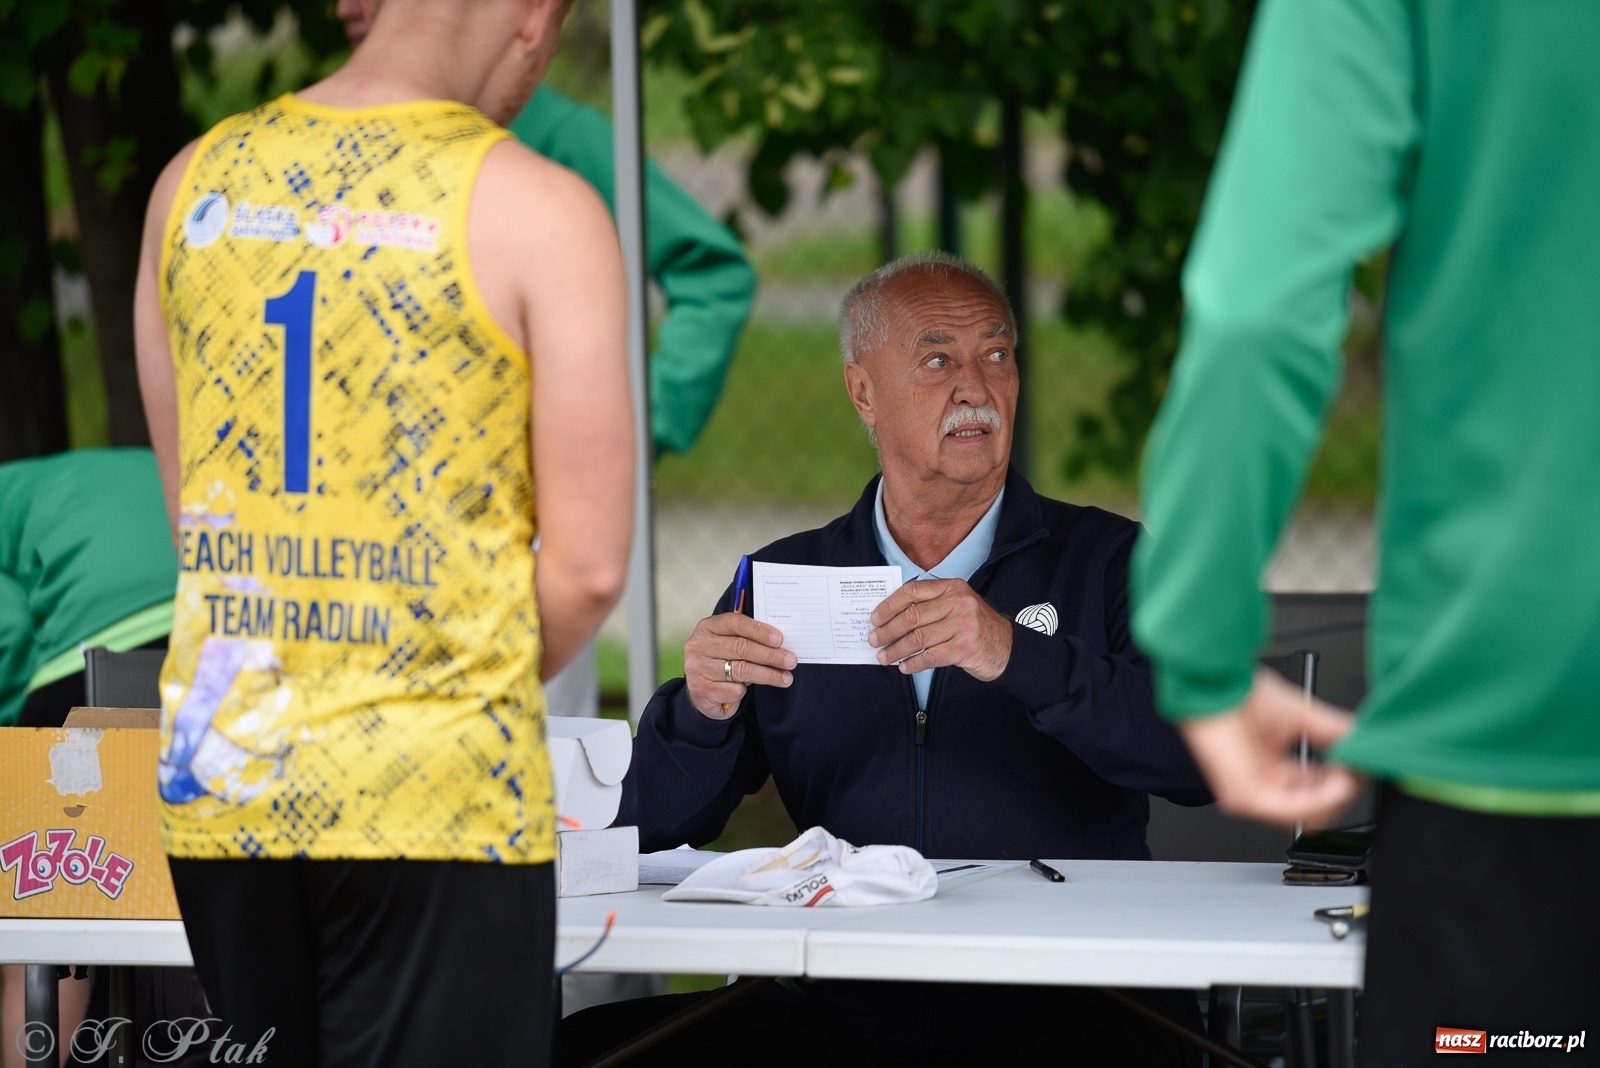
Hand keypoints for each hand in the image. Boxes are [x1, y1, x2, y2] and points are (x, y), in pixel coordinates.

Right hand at [682, 612, 795, 720]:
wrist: (702, 691)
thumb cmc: (722, 661)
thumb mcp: (729, 644)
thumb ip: (748, 639)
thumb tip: (781, 643)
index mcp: (707, 627)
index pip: (735, 623)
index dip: (759, 631)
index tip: (779, 639)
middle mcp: (699, 646)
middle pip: (741, 648)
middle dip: (770, 655)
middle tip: (790, 661)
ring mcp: (698, 669)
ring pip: (741, 670)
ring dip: (768, 675)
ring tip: (786, 678)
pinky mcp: (702, 690)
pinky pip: (734, 690)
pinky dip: (746, 691)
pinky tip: (750, 690)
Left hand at [867, 579, 1012, 682]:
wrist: (1008, 648)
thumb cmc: (975, 627)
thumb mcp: (957, 605)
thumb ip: (931, 605)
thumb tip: (891, 617)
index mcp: (952, 587)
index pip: (912, 592)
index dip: (889, 605)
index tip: (874, 618)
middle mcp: (958, 602)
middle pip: (912, 616)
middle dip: (888, 630)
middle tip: (874, 640)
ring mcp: (962, 625)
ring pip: (918, 638)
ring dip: (896, 649)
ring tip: (884, 657)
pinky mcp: (964, 648)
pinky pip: (930, 656)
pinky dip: (913, 663)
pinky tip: (904, 667)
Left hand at [1179, 668, 1362, 829]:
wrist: (1217, 685)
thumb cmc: (1242, 694)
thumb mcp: (1305, 717)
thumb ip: (1337, 735)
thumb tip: (1366, 748)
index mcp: (1272, 770)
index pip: (1315, 793)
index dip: (1343, 783)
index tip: (1362, 768)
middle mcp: (1262, 786)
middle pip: (1315, 810)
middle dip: (1344, 791)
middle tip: (1359, 772)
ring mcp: (1252, 796)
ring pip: (1309, 815)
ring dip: (1338, 796)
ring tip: (1351, 774)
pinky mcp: (1246, 797)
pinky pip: (1294, 811)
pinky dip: (1323, 799)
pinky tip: (1339, 781)